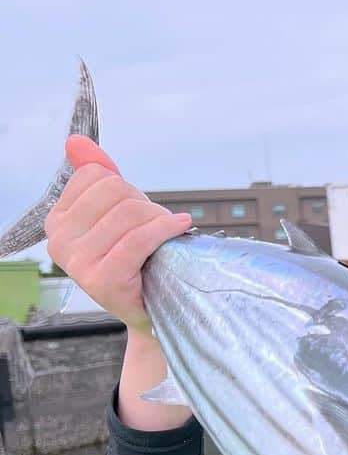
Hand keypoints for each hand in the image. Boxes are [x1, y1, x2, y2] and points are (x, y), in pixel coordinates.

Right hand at [45, 136, 191, 334]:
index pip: (97, 176)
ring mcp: (77, 263)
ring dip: (159, 220)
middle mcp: (59, 241)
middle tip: (156, 227)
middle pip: (115, 191)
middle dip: (145, 204)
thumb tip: (75, 141)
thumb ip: (97, 176)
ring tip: (165, 237)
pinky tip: (181, 227)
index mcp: (57, 221)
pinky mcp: (102, 280)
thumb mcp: (115, 215)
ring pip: (130, 213)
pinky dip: (167, 229)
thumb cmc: (138, 261)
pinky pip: (139, 239)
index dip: (128, 190)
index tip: (137, 214)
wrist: (153, 312)